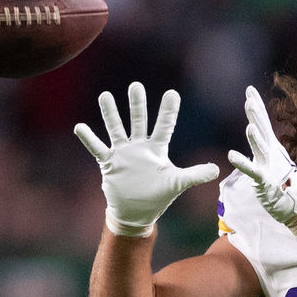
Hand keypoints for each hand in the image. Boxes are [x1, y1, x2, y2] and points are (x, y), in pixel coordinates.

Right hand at [75, 82, 218, 237]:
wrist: (136, 212)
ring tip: (105, 96)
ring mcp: (123, 153)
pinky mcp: (109, 163)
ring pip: (116, 129)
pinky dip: (89, 139)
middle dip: (137, 104)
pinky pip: (98, 148)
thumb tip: (217, 170)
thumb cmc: (158, 195)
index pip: (164, 126)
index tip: (172, 93)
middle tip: (136, 85)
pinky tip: (80, 127)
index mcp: (157, 149)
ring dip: (111, 114)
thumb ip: (195, 175)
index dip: (168, 111)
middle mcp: (139, 146)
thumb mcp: (177, 183)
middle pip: (139, 121)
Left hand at [227, 86, 296, 240]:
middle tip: (250, 98)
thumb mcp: (269, 159)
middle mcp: (270, 153)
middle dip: (257, 114)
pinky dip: (242, 163)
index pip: (262, 122)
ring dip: (255, 139)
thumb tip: (256, 129)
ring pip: (261, 149)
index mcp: (270, 146)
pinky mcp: (265, 180)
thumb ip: (262, 144)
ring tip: (249, 127)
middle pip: (263, 130)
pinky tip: (231, 156)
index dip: (257, 105)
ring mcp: (268, 166)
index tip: (250, 89)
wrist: (293, 203)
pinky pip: (252, 171)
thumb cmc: (280, 181)